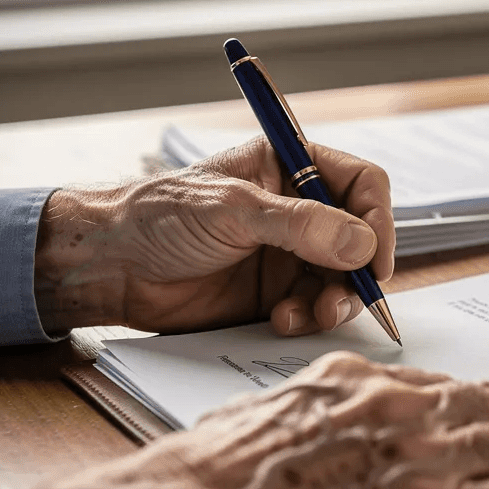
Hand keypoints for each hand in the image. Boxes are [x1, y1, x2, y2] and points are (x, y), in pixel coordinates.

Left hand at [33, 138, 394, 335]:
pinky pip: (314, 308)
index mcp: (290, 168)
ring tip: (314, 314)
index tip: (374, 257)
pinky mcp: (275, 293)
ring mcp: (289, 254)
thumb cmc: (159, 216)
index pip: (361, 185)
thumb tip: (361, 243)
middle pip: (361, 238)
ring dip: (336, 301)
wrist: (111, 266)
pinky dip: (308, 319)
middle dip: (359, 271)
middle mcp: (297, 210)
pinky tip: (281, 321)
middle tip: (347, 297)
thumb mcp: (232, 211)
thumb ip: (300, 225)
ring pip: (343, 279)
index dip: (377, 219)